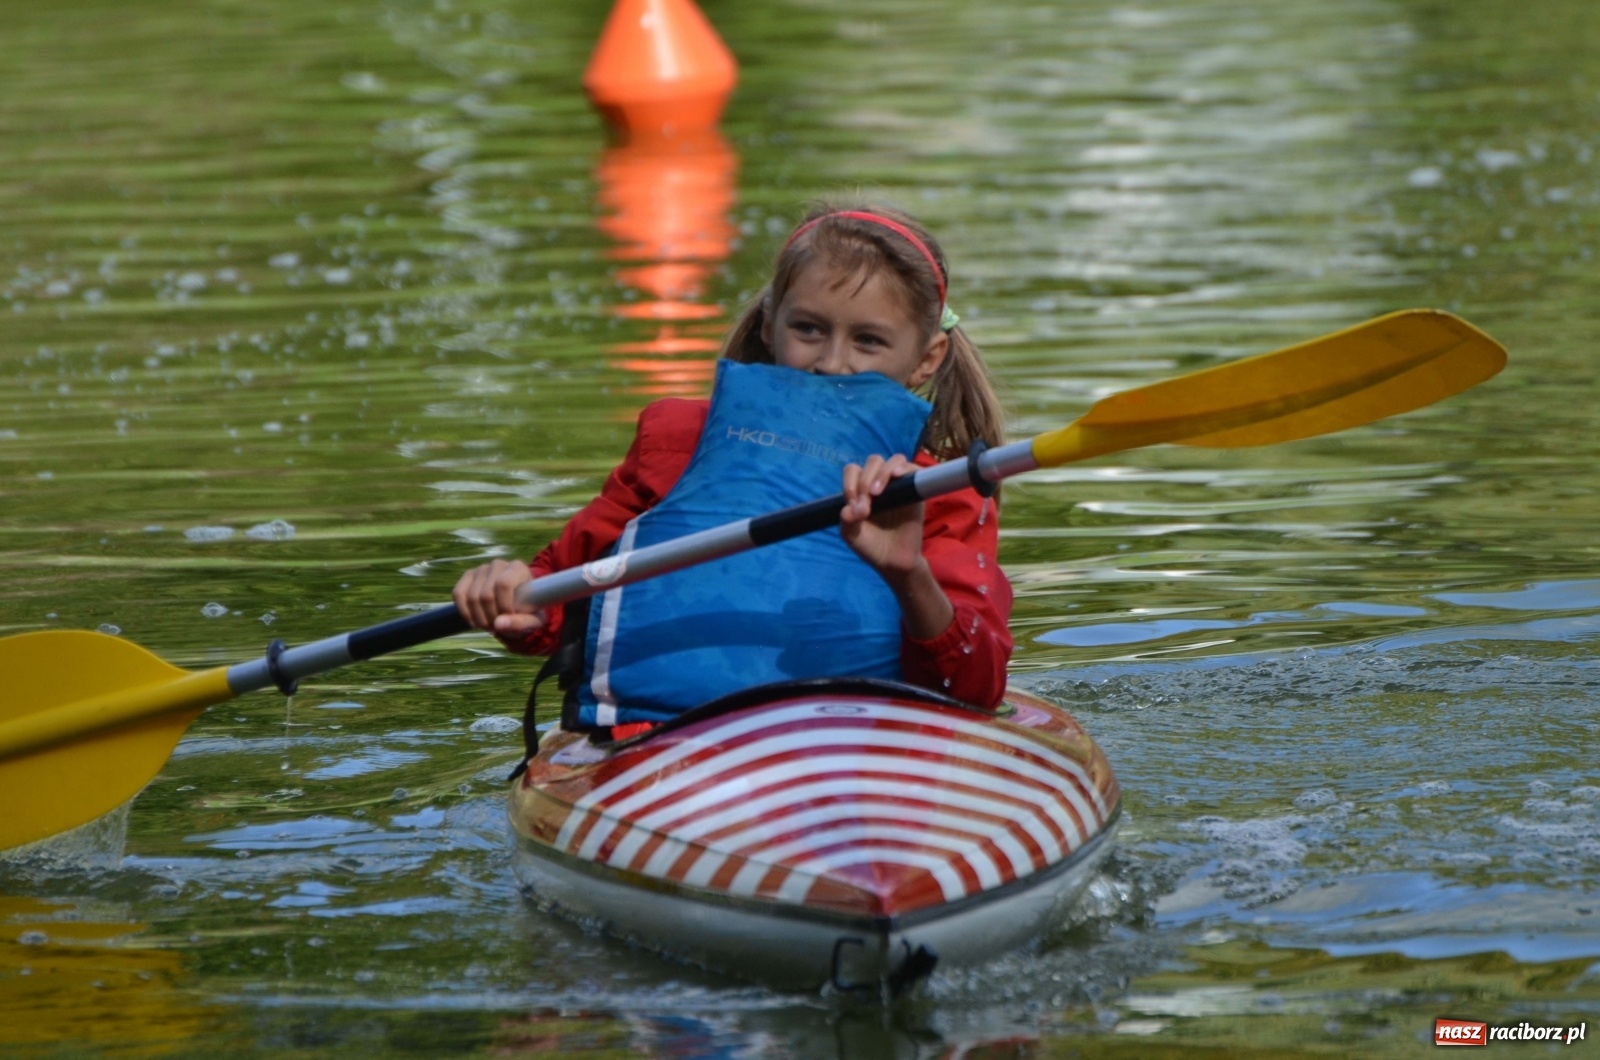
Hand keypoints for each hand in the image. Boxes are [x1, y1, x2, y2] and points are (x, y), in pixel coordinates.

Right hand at [452, 559, 546, 637]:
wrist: (516, 605)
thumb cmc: (527, 611)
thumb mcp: (533, 621)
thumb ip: (521, 623)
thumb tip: (498, 624)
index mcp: (518, 569)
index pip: (503, 584)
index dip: (503, 605)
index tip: (507, 619)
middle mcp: (498, 565)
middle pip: (486, 594)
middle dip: (490, 617)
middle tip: (497, 628)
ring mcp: (481, 569)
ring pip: (472, 597)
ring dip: (478, 618)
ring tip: (488, 626)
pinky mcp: (468, 576)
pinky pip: (458, 593)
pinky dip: (464, 612)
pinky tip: (474, 621)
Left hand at [839, 454, 924, 582]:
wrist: (894, 562)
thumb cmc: (871, 547)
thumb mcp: (852, 536)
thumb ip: (847, 520)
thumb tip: (851, 508)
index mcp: (860, 490)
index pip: (853, 471)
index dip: (850, 482)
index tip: (852, 504)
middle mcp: (879, 483)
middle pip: (873, 462)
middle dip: (865, 480)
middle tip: (866, 504)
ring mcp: (899, 486)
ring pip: (893, 461)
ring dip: (883, 472)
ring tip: (877, 493)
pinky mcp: (915, 491)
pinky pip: (914, 470)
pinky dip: (905, 468)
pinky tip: (897, 476)